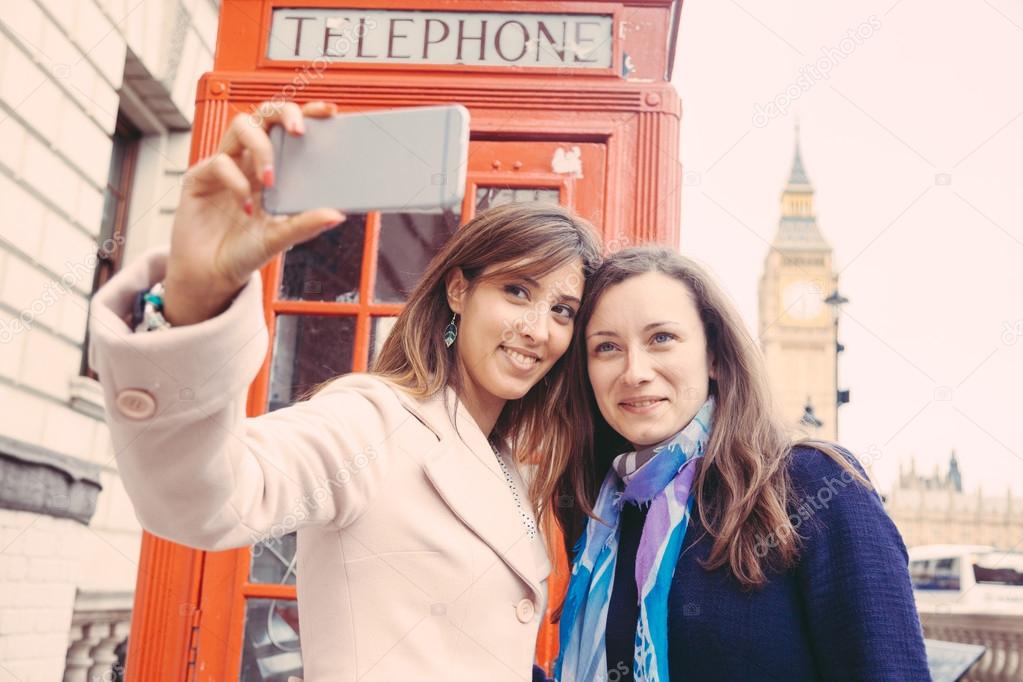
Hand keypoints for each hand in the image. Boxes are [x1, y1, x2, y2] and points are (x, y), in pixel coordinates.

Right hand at [163, 100, 346, 324]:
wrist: (212, 276)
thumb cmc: (244, 252)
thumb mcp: (281, 238)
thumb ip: (305, 224)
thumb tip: (337, 215)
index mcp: (271, 170)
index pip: (288, 130)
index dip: (306, 114)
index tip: (329, 112)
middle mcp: (247, 161)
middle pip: (264, 115)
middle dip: (283, 113)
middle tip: (299, 131)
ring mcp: (223, 166)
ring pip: (241, 127)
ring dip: (261, 148)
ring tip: (270, 180)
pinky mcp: (199, 177)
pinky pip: (219, 162)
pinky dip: (237, 182)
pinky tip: (246, 207)